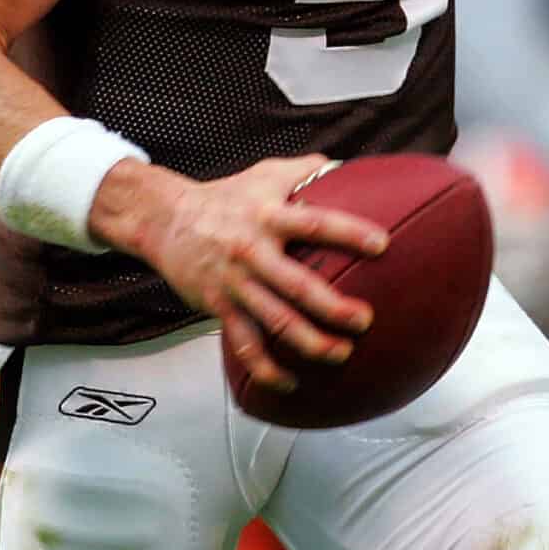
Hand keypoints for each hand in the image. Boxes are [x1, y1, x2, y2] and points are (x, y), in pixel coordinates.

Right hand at [110, 156, 388, 394]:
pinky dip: (266, 368)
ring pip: (275, 321)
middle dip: (333, 307)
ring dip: (310, 342)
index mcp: (268, 215)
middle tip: (364, 320)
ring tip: (340, 353)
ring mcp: (234, 282)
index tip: (381, 245)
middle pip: (297, 284)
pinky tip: (290, 383)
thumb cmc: (226, 196)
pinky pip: (244, 344)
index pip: (314, 223)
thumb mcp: (264, 174)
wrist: (166, 219)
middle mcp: (252, 250)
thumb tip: (346, 166)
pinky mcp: (219, 306)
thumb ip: (304, 170)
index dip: (348, 233)